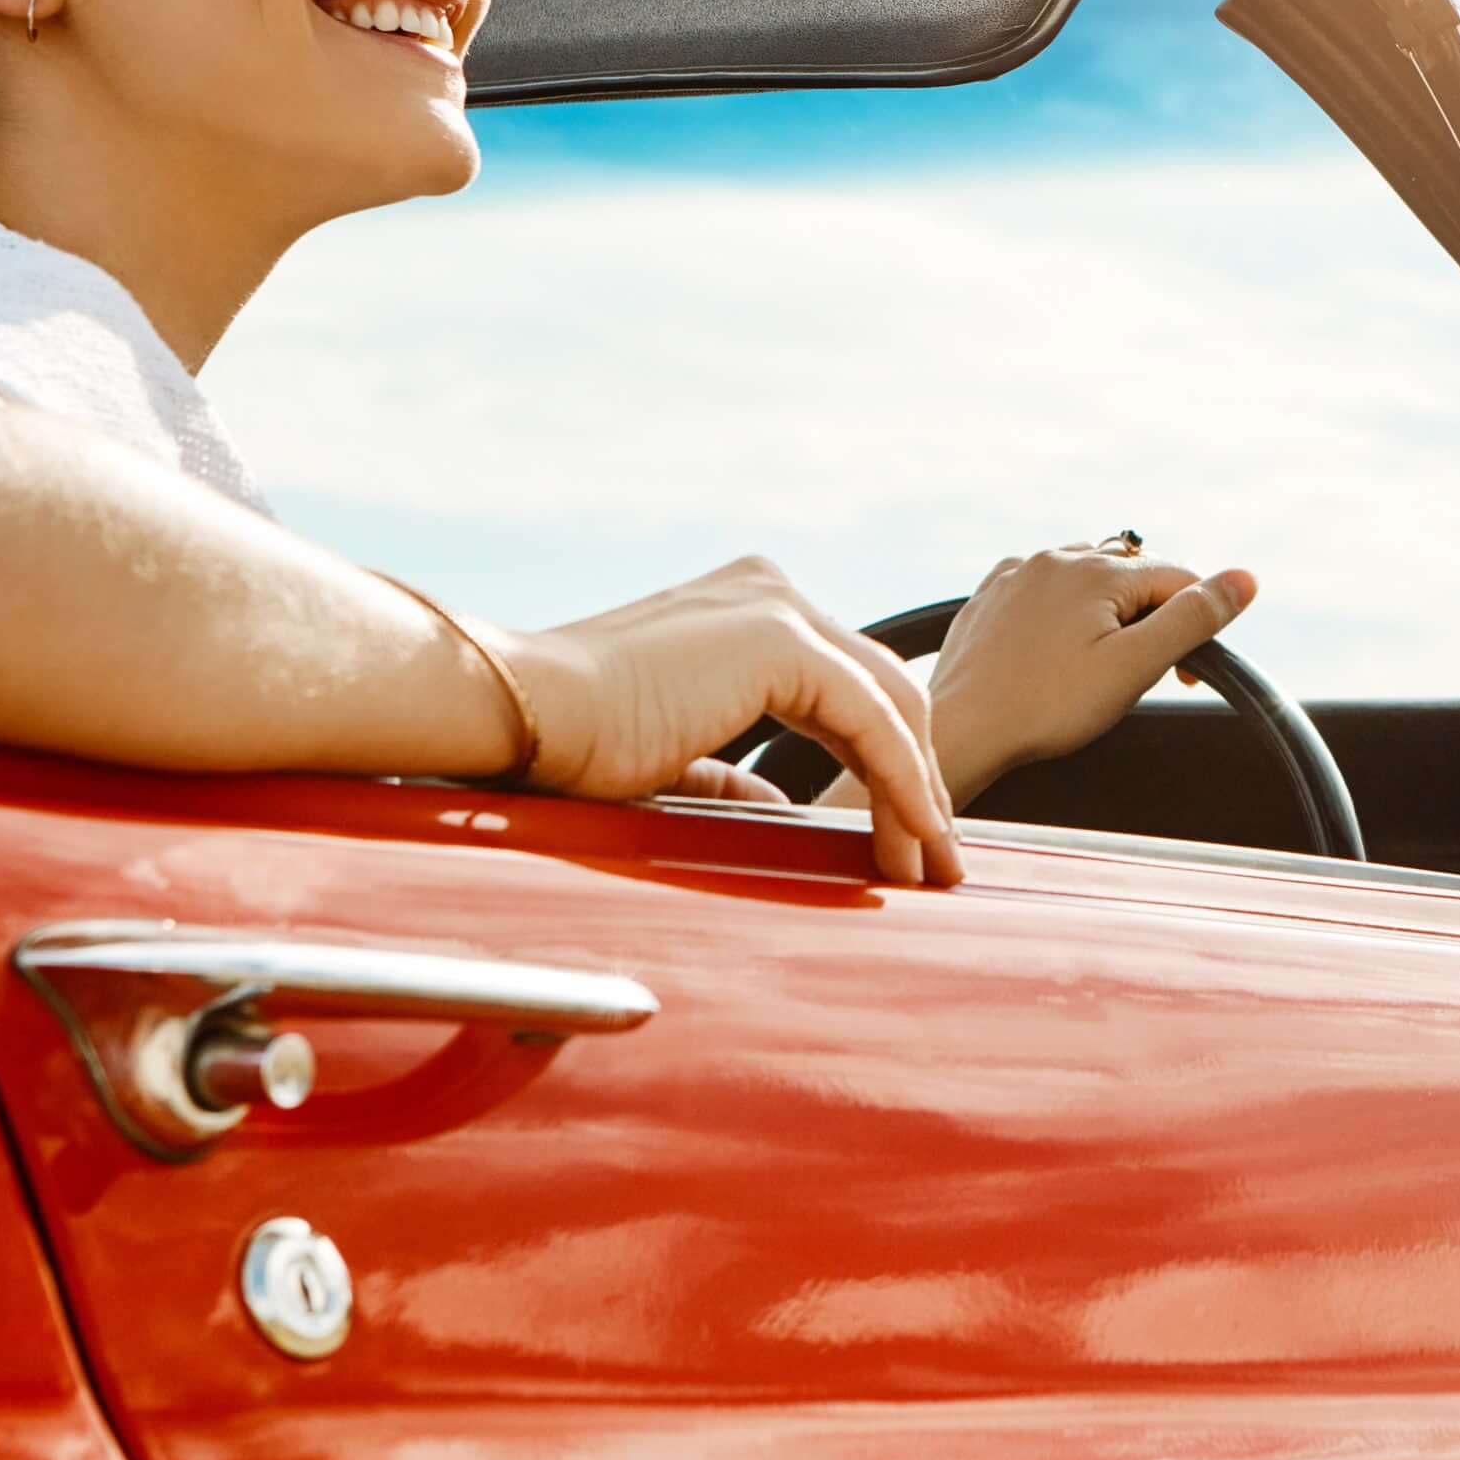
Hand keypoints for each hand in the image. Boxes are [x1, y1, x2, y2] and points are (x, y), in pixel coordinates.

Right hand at [496, 557, 959, 884]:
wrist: (523, 717)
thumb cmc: (571, 745)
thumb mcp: (673, 762)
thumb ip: (727, 777)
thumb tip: (777, 811)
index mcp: (744, 612)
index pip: (848, 691)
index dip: (886, 767)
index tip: (905, 840)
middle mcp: (771, 594)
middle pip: (884, 693)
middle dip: (919, 780)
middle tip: (936, 860)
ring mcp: (779, 609)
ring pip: (891, 708)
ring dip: (919, 794)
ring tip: (928, 865)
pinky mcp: (782, 641)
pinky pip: (872, 724)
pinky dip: (902, 786)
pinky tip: (911, 841)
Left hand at [927, 544, 1257, 799]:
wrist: (963, 730)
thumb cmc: (1047, 707)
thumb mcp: (1135, 667)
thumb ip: (1192, 619)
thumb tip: (1245, 578)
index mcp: (1097, 571)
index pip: (1176, 579)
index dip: (1196, 624)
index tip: (1188, 676)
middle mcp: (1056, 558)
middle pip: (1132, 574)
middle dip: (1152, 615)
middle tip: (1144, 673)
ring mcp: (1018, 573)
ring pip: (1087, 576)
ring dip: (1109, 609)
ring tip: (1101, 663)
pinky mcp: (991, 595)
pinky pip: (1044, 588)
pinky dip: (1064, 609)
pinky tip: (1057, 647)